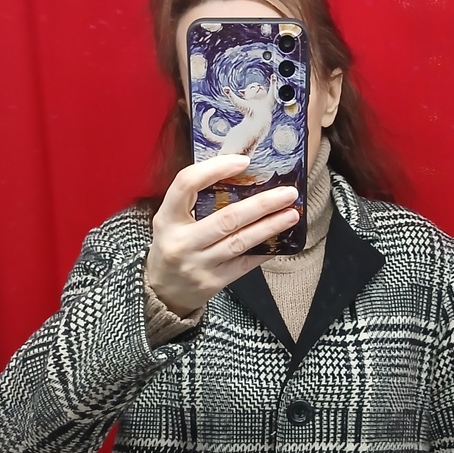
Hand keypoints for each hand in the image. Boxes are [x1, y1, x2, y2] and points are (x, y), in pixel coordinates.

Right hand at [146, 154, 297, 316]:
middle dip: (262, 204)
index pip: (187, 184)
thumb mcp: (170, 220)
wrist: (161, 291)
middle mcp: (182, 242)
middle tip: (288, 193)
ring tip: (292, 214)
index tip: (243, 161)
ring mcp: (198, 264)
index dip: (215, 169)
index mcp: (167, 218)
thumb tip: (239, 175)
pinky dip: (265, 250)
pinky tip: (281, 239)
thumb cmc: (172, 246)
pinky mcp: (213, 282)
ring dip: (270, 226)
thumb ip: (194, 200)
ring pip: (240, 242)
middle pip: (227, 218)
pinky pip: (245, 264)